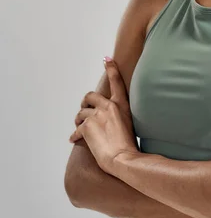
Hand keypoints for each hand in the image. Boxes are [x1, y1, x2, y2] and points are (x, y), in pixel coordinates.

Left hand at [69, 57, 139, 174]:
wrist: (123, 158)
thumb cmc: (129, 146)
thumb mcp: (130, 124)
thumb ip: (119, 116)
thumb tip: (111, 119)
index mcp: (121, 104)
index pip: (116, 81)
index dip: (111, 68)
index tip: (107, 59)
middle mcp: (108, 106)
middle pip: (89, 96)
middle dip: (85, 103)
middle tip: (85, 110)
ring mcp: (96, 116)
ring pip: (80, 114)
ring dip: (79, 121)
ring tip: (82, 129)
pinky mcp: (86, 127)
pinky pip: (77, 130)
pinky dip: (75, 136)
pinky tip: (74, 140)